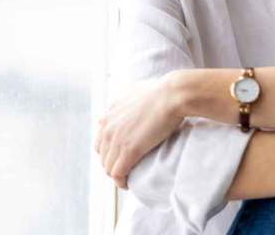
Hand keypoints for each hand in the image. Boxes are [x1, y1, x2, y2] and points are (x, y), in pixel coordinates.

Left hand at [94, 73, 183, 189]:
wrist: (173, 95)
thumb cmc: (164, 90)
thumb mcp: (138, 89)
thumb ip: (129, 97)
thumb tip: (132, 98)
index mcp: (110, 112)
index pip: (101, 138)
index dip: (110, 149)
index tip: (121, 154)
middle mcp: (108, 126)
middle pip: (103, 154)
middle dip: (112, 163)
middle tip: (126, 168)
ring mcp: (117, 139)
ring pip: (108, 166)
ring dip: (116, 174)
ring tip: (127, 177)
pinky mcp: (128, 151)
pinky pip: (117, 174)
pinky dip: (121, 181)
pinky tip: (128, 184)